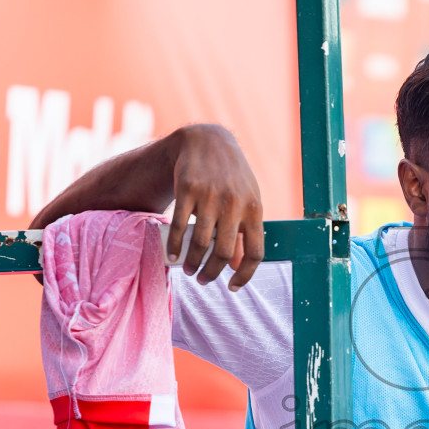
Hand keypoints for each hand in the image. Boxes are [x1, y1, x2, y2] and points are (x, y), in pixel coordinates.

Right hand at [170, 124, 265, 289]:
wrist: (207, 141)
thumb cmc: (230, 177)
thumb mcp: (246, 201)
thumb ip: (245, 232)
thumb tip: (238, 266)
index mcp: (254, 210)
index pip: (255, 253)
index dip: (244, 275)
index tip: (231, 287)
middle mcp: (234, 204)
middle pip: (223, 253)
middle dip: (212, 273)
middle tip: (203, 279)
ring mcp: (211, 197)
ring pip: (200, 243)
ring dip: (192, 263)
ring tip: (188, 270)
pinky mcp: (189, 190)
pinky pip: (181, 226)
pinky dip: (176, 246)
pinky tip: (173, 255)